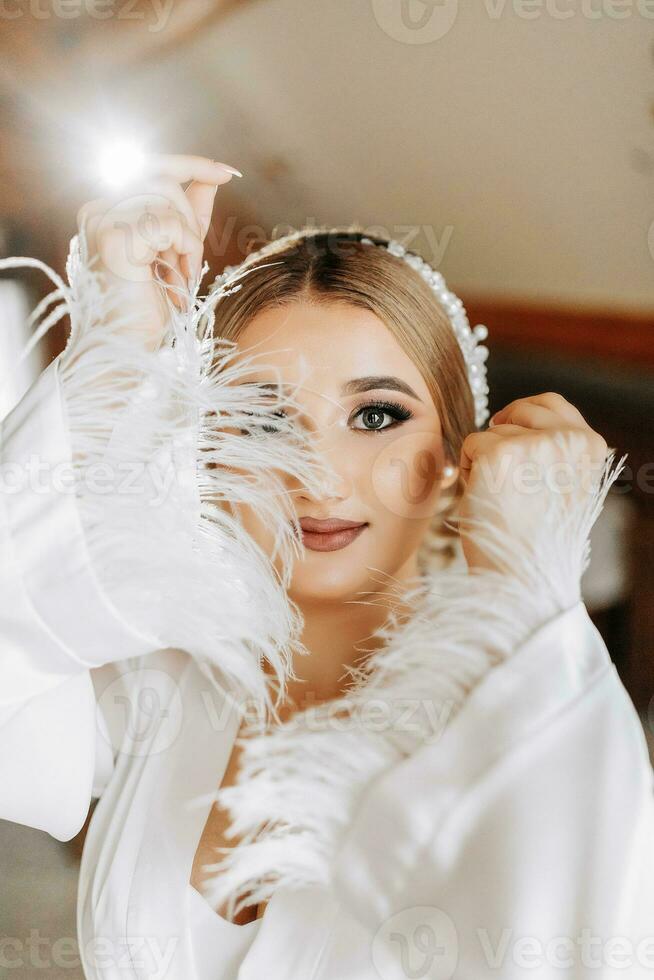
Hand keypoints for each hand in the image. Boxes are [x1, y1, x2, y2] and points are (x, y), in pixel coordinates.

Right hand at [75, 153, 239, 348]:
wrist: (128, 348)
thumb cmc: (147, 306)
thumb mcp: (176, 250)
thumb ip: (191, 212)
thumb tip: (217, 175)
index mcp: (105, 208)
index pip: (150, 167)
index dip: (192, 165)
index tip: (229, 172)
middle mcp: (97, 208)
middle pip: (162, 179)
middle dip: (190, 217)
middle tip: (190, 260)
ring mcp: (102, 221)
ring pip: (168, 201)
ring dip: (188, 240)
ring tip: (180, 275)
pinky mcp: (116, 239)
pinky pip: (171, 225)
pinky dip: (187, 251)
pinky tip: (178, 280)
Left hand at [456, 392, 607, 573]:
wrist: (520, 573)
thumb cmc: (535, 537)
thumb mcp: (563, 484)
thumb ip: (553, 451)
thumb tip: (519, 418)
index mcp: (589, 445)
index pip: (551, 402)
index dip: (522, 414)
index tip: (509, 430)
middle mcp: (567, 438)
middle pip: (518, 410)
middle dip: (500, 436)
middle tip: (500, 476)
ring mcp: (534, 444)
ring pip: (492, 431)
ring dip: (484, 460)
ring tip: (500, 498)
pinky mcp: (499, 453)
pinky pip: (470, 443)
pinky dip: (467, 469)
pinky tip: (483, 496)